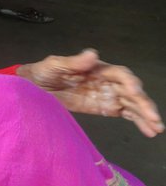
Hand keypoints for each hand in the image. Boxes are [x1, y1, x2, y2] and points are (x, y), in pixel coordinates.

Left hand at [17, 49, 163, 137]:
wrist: (32, 88)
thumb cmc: (43, 72)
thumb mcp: (54, 65)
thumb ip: (73, 62)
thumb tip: (93, 54)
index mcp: (97, 69)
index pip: (119, 74)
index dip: (129, 82)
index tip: (134, 92)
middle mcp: (107, 81)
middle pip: (131, 91)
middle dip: (144, 103)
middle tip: (154, 118)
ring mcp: (106, 95)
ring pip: (132, 104)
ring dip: (145, 115)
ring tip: (157, 128)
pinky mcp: (103, 108)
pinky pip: (125, 113)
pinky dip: (137, 121)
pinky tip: (148, 131)